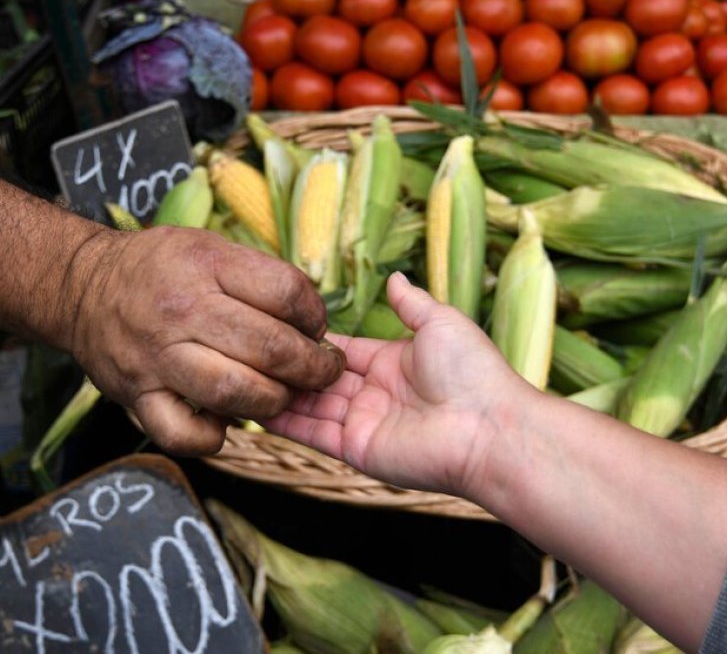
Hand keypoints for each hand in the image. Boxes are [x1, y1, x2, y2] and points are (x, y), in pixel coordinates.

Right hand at [69, 226, 344, 454]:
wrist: (81, 287)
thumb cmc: (158, 268)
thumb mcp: (209, 247)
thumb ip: (259, 277)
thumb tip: (312, 319)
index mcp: (206, 265)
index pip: (285, 293)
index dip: (315, 316)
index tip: (317, 328)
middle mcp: (183, 311)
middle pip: (268, 348)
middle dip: (312, 368)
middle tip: (322, 372)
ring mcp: (158, 357)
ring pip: (233, 393)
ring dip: (272, 403)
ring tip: (281, 397)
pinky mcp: (137, 395)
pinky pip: (181, 433)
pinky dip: (211, 439)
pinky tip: (224, 426)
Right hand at [266, 272, 535, 496]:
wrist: (488, 429)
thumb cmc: (473, 373)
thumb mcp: (441, 322)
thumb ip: (411, 303)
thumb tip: (395, 278)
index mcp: (391, 362)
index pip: (339, 348)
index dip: (309, 337)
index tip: (274, 321)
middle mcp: (372, 393)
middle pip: (317, 376)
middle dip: (285, 364)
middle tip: (245, 345)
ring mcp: (362, 422)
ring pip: (308, 404)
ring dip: (277, 390)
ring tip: (238, 370)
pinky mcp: (355, 449)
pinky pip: (311, 433)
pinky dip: (282, 421)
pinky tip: (252, 404)